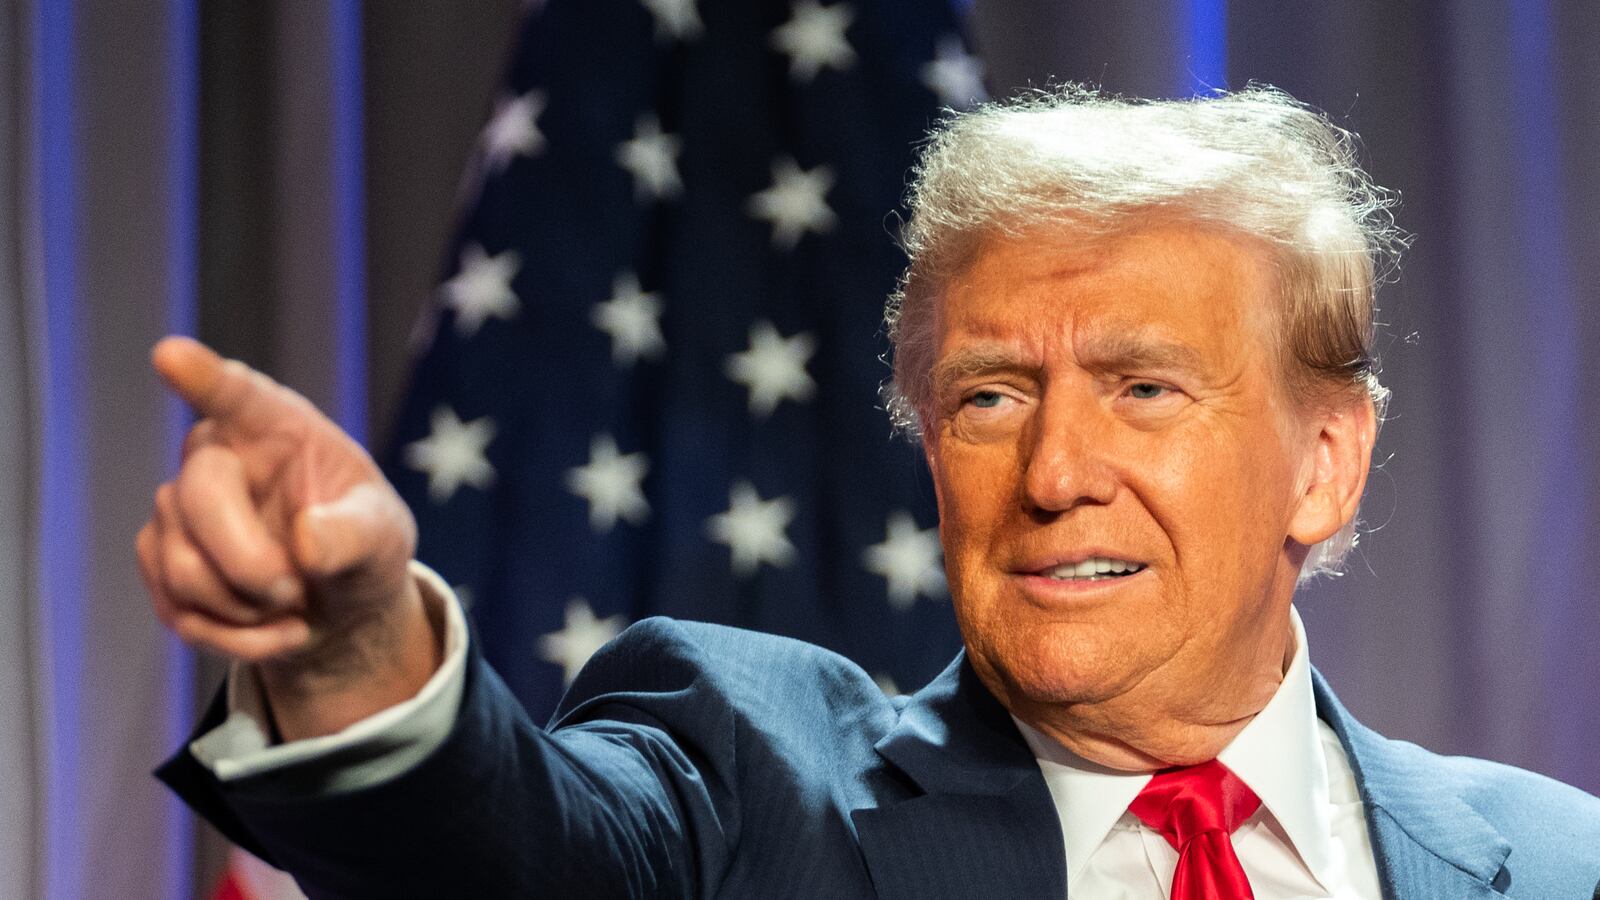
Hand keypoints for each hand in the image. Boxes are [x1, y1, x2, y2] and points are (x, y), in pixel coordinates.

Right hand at [137, 337, 439, 737]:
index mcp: (277, 427)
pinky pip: (178, 610)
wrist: (336, 604)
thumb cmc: (363, 548)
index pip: (236, 395)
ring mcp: (178, 506)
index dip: (203, 377)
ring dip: (248, 610)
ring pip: (183, 567)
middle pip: (197, 499)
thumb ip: (354, 535)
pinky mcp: (159, 558)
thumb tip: (306, 542)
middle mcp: (217, 455)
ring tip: (294, 606)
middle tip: (296, 590)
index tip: (170, 354)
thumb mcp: (384, 538)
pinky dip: (234, 638)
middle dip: (250, 564)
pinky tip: (274, 630)